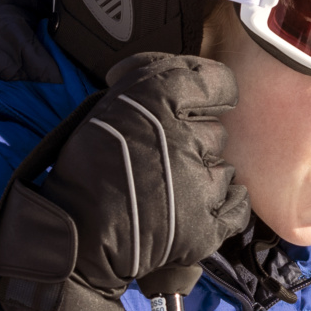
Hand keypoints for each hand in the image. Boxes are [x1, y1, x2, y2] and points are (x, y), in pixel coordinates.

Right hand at [0, 53, 250, 310]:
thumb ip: (147, 84)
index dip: (211, 92)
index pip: (218, 82)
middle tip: (163, 159)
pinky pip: (237, 205)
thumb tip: (180, 73)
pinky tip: (194, 207)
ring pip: (225, 170)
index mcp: (156, 102)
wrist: (73, 237)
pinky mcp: (206, 226)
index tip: (202, 102)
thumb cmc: (84, 172)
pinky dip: (221, 206)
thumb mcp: (107, 109)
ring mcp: (198, 185)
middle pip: (218, 132)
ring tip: (169, 190)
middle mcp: (183, 138)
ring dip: (205, 178)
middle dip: (196, 142)